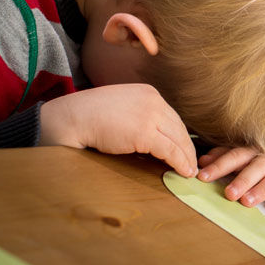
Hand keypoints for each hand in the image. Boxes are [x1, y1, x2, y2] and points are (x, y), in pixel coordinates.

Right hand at [39, 84, 197, 176]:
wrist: (71, 118)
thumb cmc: (89, 115)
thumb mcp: (121, 107)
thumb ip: (139, 115)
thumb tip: (153, 136)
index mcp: (148, 92)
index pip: (172, 116)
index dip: (179, 135)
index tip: (184, 148)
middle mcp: (153, 101)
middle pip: (179, 127)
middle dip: (188, 147)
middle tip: (192, 163)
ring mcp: (150, 116)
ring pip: (178, 140)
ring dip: (187, 157)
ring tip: (190, 171)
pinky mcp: (145, 133)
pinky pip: (170, 151)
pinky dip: (181, 163)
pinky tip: (184, 172)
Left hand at [197, 147, 264, 213]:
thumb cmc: (259, 161)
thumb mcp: (241, 157)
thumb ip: (222, 158)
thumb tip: (202, 162)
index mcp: (254, 150)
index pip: (235, 156)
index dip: (219, 166)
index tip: (203, 177)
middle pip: (257, 166)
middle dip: (243, 180)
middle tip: (230, 194)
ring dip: (262, 189)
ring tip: (247, 202)